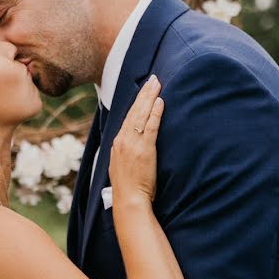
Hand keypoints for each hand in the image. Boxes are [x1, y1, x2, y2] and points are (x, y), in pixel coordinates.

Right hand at [109, 74, 164, 203]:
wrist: (129, 199)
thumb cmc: (128, 187)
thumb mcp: (122, 164)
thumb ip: (127, 151)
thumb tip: (134, 143)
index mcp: (118, 142)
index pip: (128, 116)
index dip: (137, 101)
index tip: (144, 89)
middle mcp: (123, 139)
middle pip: (134, 111)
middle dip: (144, 93)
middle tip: (153, 79)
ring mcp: (132, 143)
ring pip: (141, 115)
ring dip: (150, 97)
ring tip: (157, 84)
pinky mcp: (144, 149)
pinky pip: (151, 127)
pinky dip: (155, 113)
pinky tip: (160, 102)